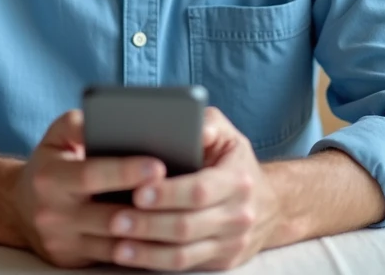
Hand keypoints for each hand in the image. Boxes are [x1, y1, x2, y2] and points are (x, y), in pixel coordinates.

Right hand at [9, 110, 166, 268]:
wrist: (18, 207)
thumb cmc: (50, 163)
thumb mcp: (57, 136)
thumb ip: (78, 124)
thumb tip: (104, 118)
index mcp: (50, 177)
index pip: (91, 174)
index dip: (125, 171)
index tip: (158, 165)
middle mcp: (53, 213)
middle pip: (108, 214)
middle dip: (146, 206)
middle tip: (180, 193)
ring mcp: (62, 241)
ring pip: (115, 243)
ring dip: (148, 232)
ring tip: (179, 215)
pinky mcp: (71, 259)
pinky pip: (112, 258)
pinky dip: (139, 249)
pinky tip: (163, 237)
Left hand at [106, 107, 282, 270]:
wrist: (269, 203)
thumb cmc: (234, 162)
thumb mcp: (228, 136)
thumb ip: (209, 124)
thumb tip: (192, 124)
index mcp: (237, 180)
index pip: (200, 190)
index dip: (167, 194)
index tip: (138, 191)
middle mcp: (238, 215)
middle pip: (187, 226)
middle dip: (148, 224)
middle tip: (115, 219)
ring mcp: (231, 242)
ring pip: (184, 254)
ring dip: (147, 251)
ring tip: (117, 245)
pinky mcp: (221, 261)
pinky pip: (185, 266)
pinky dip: (155, 262)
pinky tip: (131, 256)